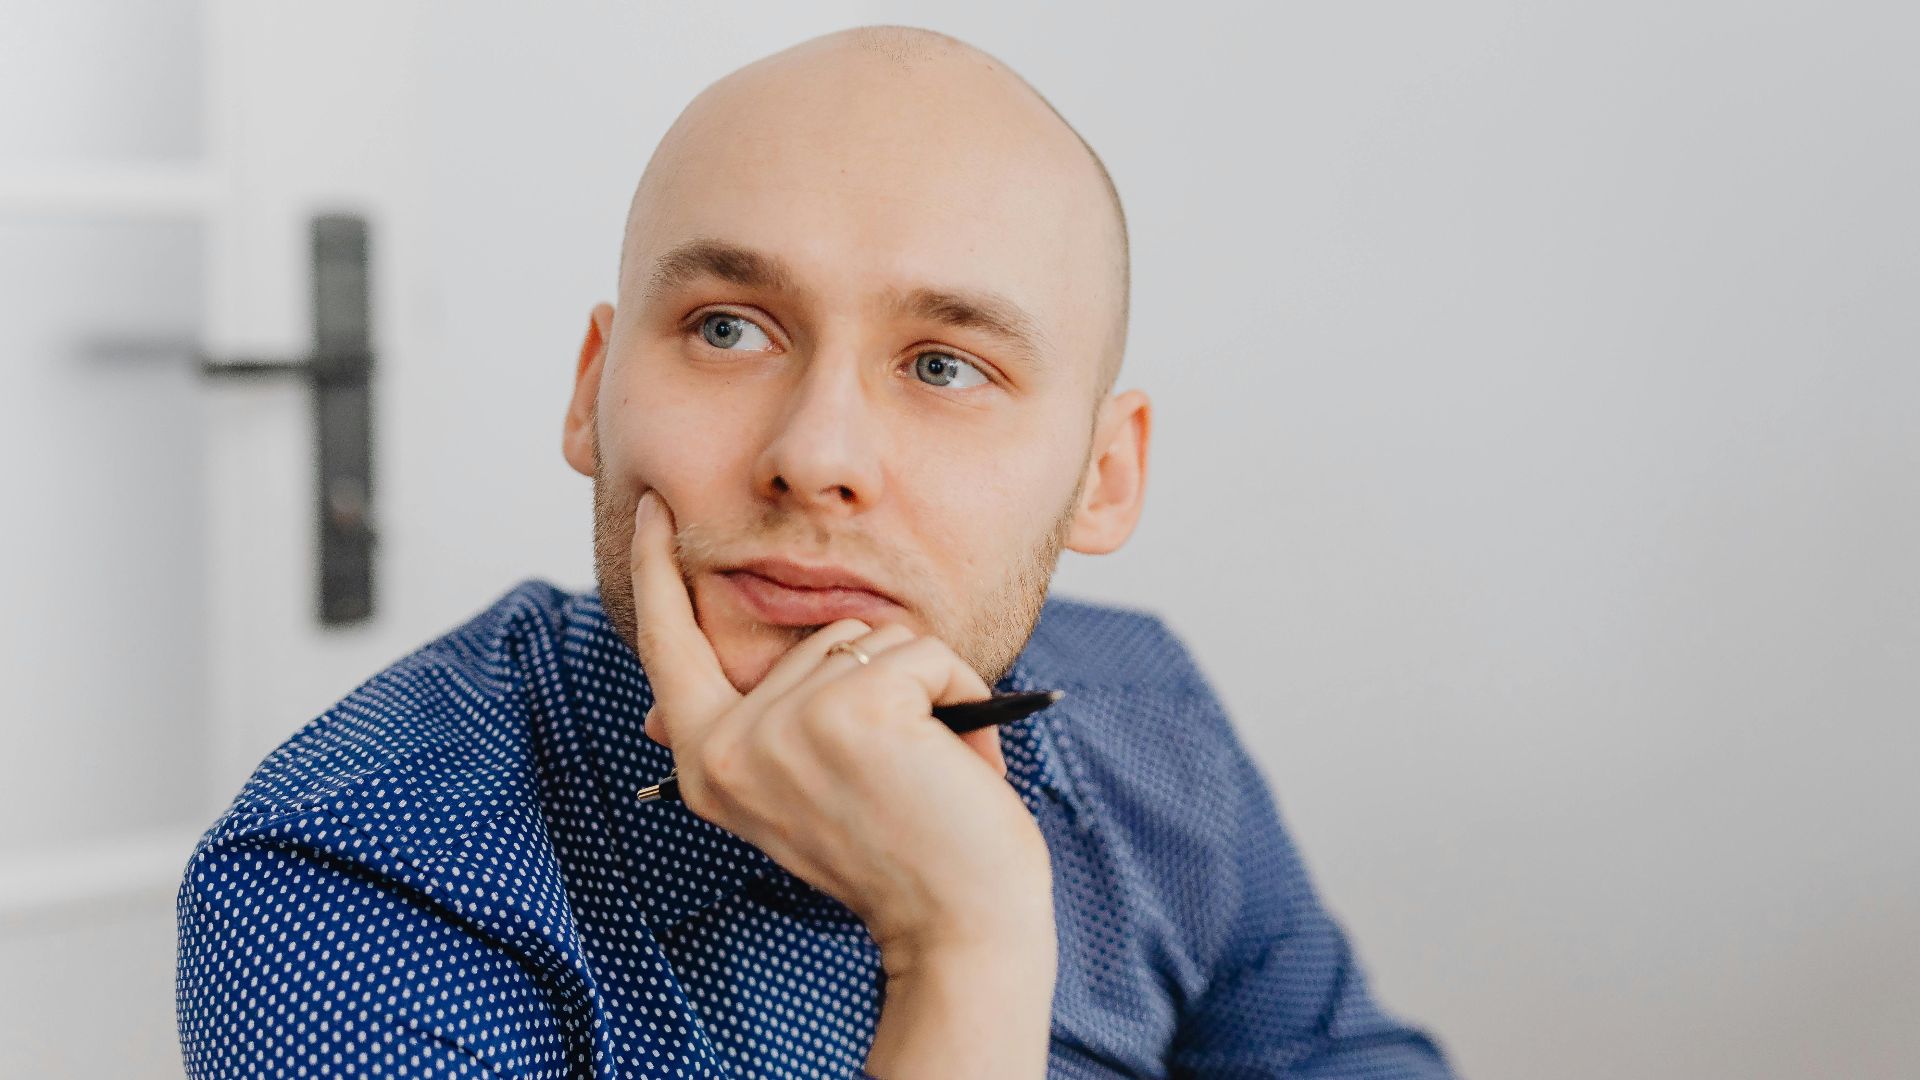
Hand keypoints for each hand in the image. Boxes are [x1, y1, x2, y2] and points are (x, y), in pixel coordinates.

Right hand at [628, 489, 1055, 962]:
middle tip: (906, 768)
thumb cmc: (903, 853)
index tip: (655, 505)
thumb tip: (667, 712)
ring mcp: (786, 725)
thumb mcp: (806, 789)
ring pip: (873, 639)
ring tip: (931, 769)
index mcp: (708, 767)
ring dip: (925, 688)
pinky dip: (961, 692)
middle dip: (882, 681)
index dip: (656, 570)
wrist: (962, 925)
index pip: (666, 646)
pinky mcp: (852, 708)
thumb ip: (759, 733)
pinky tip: (956, 763)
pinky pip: (923, 651)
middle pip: (813, 636)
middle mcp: (730, 747)